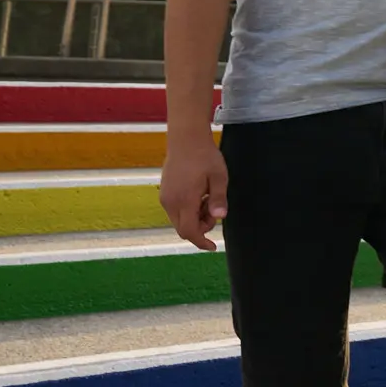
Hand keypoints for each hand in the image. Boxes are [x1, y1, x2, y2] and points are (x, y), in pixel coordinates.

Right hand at [160, 136, 227, 251]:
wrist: (186, 139)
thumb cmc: (205, 157)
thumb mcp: (219, 177)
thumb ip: (219, 199)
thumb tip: (221, 217)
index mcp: (184, 200)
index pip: (189, 231)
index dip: (201, 242)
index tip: (212, 247)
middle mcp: (170, 202)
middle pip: (183, 229)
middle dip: (200, 228)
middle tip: (214, 209)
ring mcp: (165, 197)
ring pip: (179, 220)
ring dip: (194, 218)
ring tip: (207, 198)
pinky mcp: (164, 193)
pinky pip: (175, 211)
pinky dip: (188, 211)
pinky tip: (199, 195)